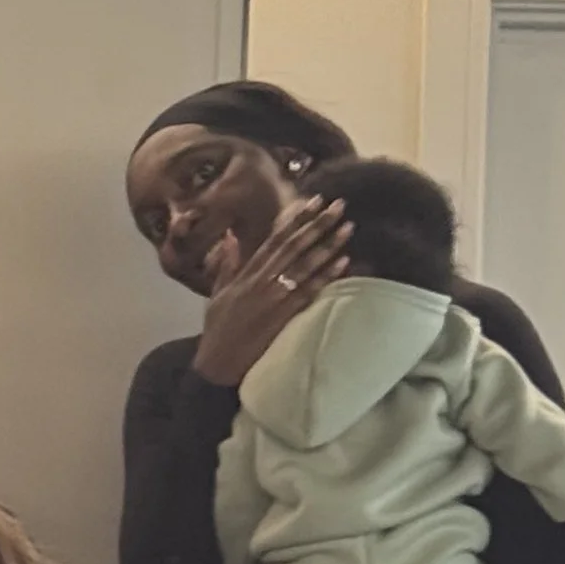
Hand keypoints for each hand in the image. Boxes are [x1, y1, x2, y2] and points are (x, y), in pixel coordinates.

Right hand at [190, 198, 349, 390]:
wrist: (217, 362)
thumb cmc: (217, 329)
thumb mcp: (218, 292)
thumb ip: (227, 264)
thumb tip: (230, 236)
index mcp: (246, 273)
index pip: (275, 239)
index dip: (295, 219)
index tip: (314, 201)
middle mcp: (262, 280)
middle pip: (294, 246)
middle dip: (318, 224)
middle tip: (340, 205)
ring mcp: (274, 297)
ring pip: (305, 265)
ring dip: (329, 245)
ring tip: (348, 227)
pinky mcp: (283, 316)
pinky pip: (309, 291)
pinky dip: (326, 275)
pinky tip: (344, 262)